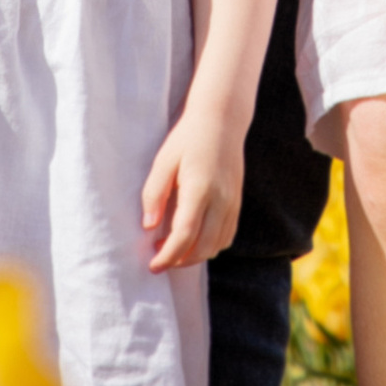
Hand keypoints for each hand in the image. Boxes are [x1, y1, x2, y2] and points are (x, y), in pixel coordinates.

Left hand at [141, 98, 249, 268]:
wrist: (222, 120)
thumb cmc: (188, 139)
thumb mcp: (164, 161)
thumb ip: (154, 194)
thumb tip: (148, 226)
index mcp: (199, 188)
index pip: (184, 235)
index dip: (167, 256)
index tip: (152, 265)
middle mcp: (221, 199)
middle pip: (203, 247)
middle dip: (179, 261)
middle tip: (159, 257)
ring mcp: (232, 202)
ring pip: (217, 246)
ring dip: (195, 255)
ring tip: (174, 246)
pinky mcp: (238, 202)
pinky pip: (227, 236)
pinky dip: (211, 246)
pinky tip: (194, 238)